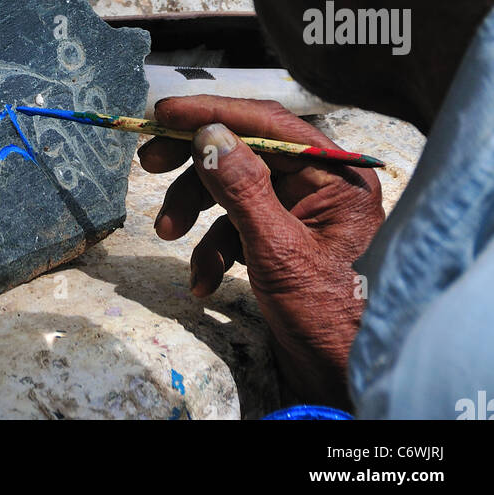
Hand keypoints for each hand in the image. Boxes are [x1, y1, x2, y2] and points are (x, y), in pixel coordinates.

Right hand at [139, 95, 384, 406]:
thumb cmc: (330, 318)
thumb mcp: (280, 251)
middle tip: (149, 162)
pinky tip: (204, 282)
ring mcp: (300, 213)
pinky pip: (237, 227)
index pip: (268, 123)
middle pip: (245, 152)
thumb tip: (209, 134)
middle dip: (196, 165)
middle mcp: (320, 184)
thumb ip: (244, 189)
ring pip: (233, 190)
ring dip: (196, 213)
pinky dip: (213, 249)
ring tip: (169, 235)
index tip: (163, 114)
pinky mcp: (282, 242)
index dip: (212, 113)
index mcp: (336, 174)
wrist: (345, 381)